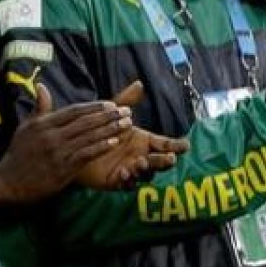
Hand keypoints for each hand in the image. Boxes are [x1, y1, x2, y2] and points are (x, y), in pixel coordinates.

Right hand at [0, 82, 132, 203]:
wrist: (9, 182)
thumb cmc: (18, 153)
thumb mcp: (26, 127)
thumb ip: (39, 108)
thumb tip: (41, 86)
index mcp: (43, 124)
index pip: (74, 111)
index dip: (94, 107)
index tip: (111, 104)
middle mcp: (51, 136)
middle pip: (85, 122)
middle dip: (108, 116)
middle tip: (126, 111)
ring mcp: (57, 152)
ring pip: (89, 137)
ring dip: (110, 129)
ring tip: (126, 124)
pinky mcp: (62, 169)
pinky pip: (86, 155)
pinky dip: (100, 147)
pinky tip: (114, 142)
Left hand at [75, 81, 189, 188]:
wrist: (80, 145)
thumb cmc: (100, 129)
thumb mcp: (112, 114)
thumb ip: (126, 101)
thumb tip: (138, 83)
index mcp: (145, 141)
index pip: (165, 144)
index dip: (176, 145)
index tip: (185, 145)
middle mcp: (142, 156)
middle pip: (159, 160)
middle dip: (166, 160)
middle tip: (171, 158)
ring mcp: (132, 170)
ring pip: (146, 173)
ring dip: (146, 169)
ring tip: (140, 162)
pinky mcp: (119, 181)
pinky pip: (127, 183)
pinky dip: (128, 179)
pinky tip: (124, 172)